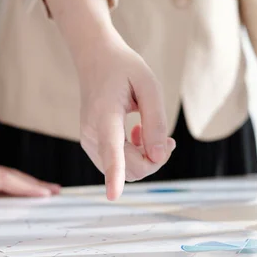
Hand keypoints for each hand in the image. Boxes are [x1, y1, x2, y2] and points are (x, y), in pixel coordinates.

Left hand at [0, 110, 59, 208]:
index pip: (2, 180)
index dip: (24, 187)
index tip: (45, 192)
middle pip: (11, 177)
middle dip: (34, 185)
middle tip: (57, 193)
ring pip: (6, 175)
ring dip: (25, 183)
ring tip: (45, 190)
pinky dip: (11, 181)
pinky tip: (14, 188)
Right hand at [44, 0, 173, 200]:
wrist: (95, 60)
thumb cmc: (124, 69)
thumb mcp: (149, 85)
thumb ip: (156, 121)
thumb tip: (159, 157)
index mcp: (105, 114)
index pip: (111, 149)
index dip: (114, 175)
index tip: (113, 196)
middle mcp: (91, 133)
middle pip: (129, 168)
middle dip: (154, 161)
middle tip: (168, 139)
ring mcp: (88, 142)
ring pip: (124, 171)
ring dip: (145, 158)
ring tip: (148, 131)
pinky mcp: (91, 146)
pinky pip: (117, 164)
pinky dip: (134, 156)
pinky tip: (136, 134)